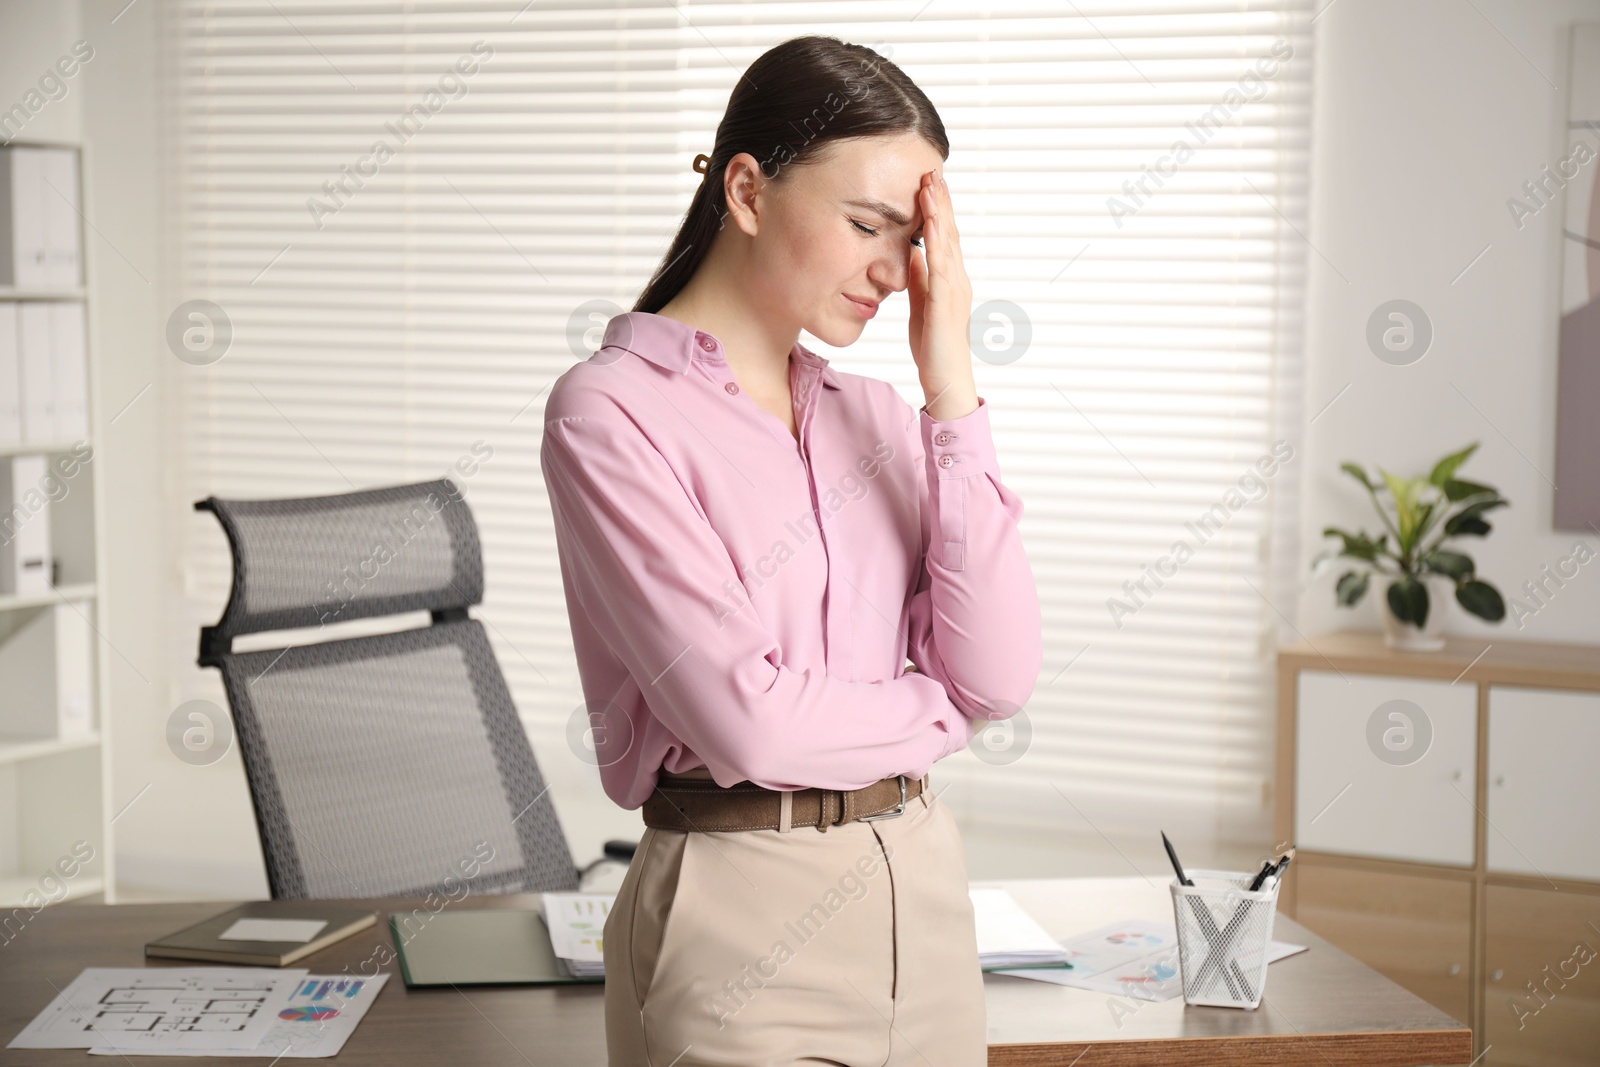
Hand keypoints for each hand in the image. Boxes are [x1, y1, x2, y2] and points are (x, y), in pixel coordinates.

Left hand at [907, 170, 978, 420]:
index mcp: (950, 280)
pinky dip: (937, 243)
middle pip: (950, 232)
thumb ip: (920, 279)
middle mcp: (958, 280)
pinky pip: (942, 267)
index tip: (928, 184)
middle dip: (941, 202)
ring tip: (931, 187)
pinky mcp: (947, 303)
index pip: (945, 237)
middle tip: (932, 172)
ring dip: (939, 214)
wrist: (946, 378)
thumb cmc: (934, 347)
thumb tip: (913, 253)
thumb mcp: (922, 304)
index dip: (937, 210)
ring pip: (948, 243)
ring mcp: (955, 290)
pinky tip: (930, 225)